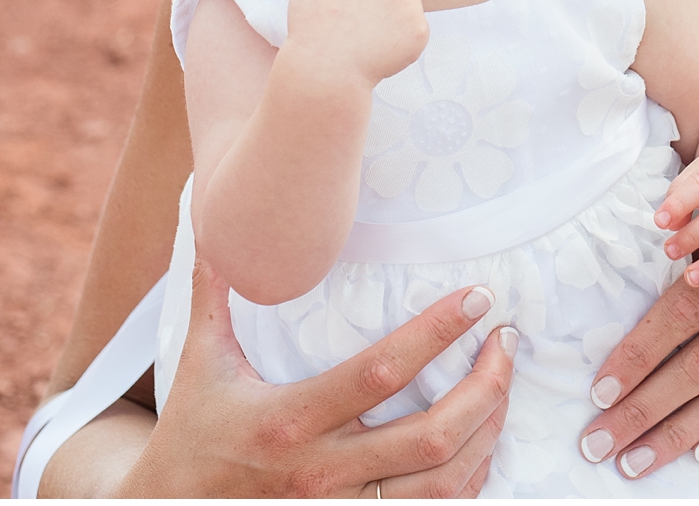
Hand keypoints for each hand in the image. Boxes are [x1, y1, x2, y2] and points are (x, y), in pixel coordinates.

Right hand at [122, 256, 513, 496]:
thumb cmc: (191, 434)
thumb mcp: (200, 362)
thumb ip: (215, 291)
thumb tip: (218, 220)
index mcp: (291, 420)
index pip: (381, 373)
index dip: (437, 334)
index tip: (477, 298)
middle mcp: (322, 472)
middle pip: (432, 437)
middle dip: (487, 387)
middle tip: (507, 341)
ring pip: (442, 485)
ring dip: (488, 433)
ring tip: (504, 385)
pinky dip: (469, 478)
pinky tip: (482, 440)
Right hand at [284, 0, 427, 89]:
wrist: (328, 71)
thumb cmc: (312, 30)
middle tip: (358, 17)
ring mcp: (406, 0)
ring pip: (404, 2)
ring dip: (389, 17)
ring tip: (363, 38)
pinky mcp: (420, 27)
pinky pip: (412, 29)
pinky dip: (399, 41)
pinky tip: (379, 53)